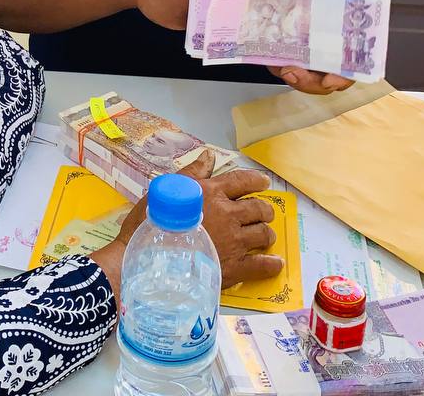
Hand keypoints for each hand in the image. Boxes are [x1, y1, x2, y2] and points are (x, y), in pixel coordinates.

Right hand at [91, 150, 282, 296]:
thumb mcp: (166, 190)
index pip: (241, 181)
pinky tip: (274, 263)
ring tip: (265, 237)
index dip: (255, 180)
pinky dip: (271, 264)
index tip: (263, 183)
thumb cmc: (152, 221)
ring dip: (267, 234)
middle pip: (258, 208)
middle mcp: (228, 215)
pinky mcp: (234, 267)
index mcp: (212, 193)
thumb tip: (209, 157)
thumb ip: (192, 174)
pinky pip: (261, 265)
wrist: (149, 258)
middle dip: (264, 210)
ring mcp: (234, 241)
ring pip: (263, 234)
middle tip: (264, 214)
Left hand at [269, 0, 355, 94]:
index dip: (340, 80)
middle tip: (291, 72)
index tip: (330, 80)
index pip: (347, 73)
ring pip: (301, 77)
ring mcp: (310, 57)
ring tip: (277, 66)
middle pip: (320, 82)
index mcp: (347, 48)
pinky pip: (284, 63)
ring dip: (289, 75)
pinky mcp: (292, 51)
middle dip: (306, 81)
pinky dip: (276, 62)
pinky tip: (268, 54)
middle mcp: (330, 58)